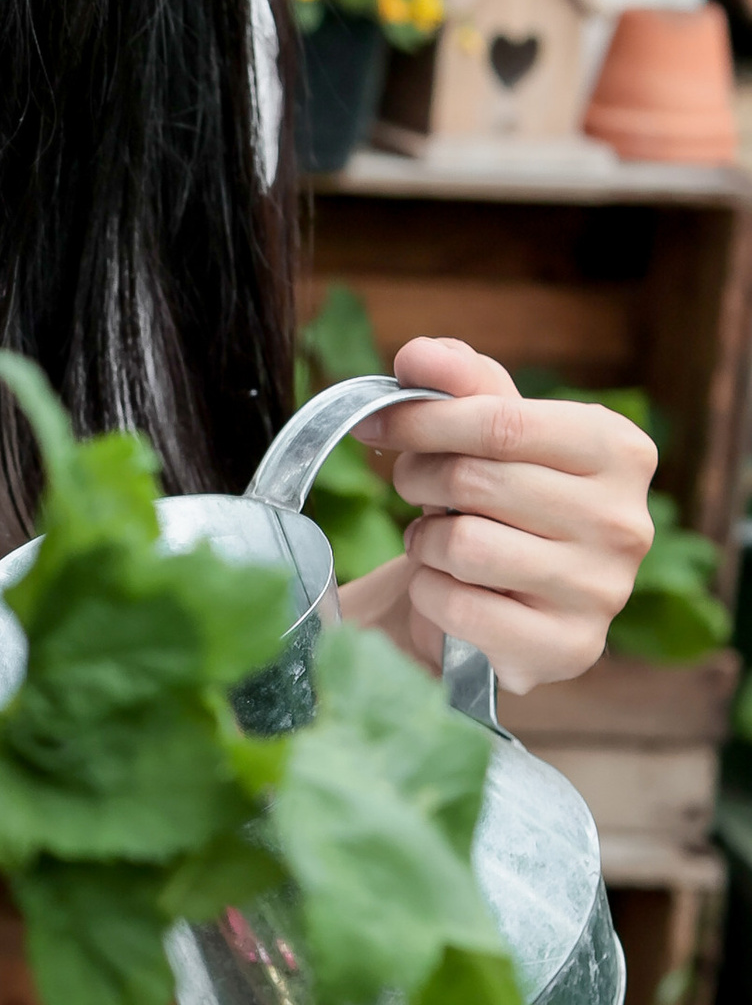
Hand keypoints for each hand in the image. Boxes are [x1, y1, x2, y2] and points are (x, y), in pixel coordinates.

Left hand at [339, 335, 656, 694]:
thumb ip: (459, 383)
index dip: (424, 419)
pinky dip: (431, 595)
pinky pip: (461, 608)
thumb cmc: (497, 503)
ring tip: (435, 542)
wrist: (504, 606)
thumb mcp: (487, 433)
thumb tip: (417, 356)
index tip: (377, 422)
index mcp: (619, 450)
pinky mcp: (569, 648)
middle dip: (420, 479)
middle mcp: (626, 521)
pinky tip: (447, 589)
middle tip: (415, 487)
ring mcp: (604, 590)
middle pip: (476, 481)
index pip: (501, 422)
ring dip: (425, 542)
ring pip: (465, 545)